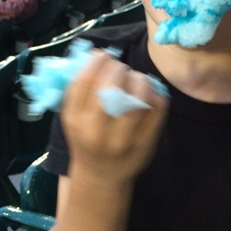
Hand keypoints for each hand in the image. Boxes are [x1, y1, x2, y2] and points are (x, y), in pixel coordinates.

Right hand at [61, 50, 167, 189]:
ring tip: (136, 80)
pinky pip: (157, 108)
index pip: (85, 82)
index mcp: (76, 121)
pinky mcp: (146, 142)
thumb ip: (80, 89)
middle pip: (111, 87)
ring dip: (139, 79)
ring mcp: (123, 139)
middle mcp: (97, 131)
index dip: (97, 62)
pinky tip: (148, 92)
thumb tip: (98, 54)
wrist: (101, 176)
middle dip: (118, 69)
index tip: (103, 56)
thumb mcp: (72, 117)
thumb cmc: (86, 138)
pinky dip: (155, 93)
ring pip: (137, 97)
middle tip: (121, 69)